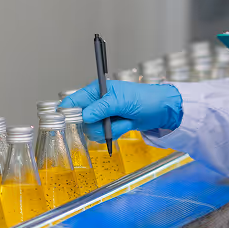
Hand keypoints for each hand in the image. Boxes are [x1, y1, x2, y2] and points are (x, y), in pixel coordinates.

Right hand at [59, 81, 182, 140]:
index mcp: (96, 91)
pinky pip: (103, 136)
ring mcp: (102, 116)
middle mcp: (96, 103)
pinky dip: (115, 133)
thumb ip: (102, 108)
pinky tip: (126, 125)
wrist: (161, 110)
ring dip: (110, 130)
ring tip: (125, 121)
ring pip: (92, 131)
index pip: (72, 101)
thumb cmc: (144, 99)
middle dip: (98, 125)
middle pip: (81, 121)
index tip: (70, 123)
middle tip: (111, 121)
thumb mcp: (122, 101)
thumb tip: (84, 117)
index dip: (68, 112)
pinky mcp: (109, 126)